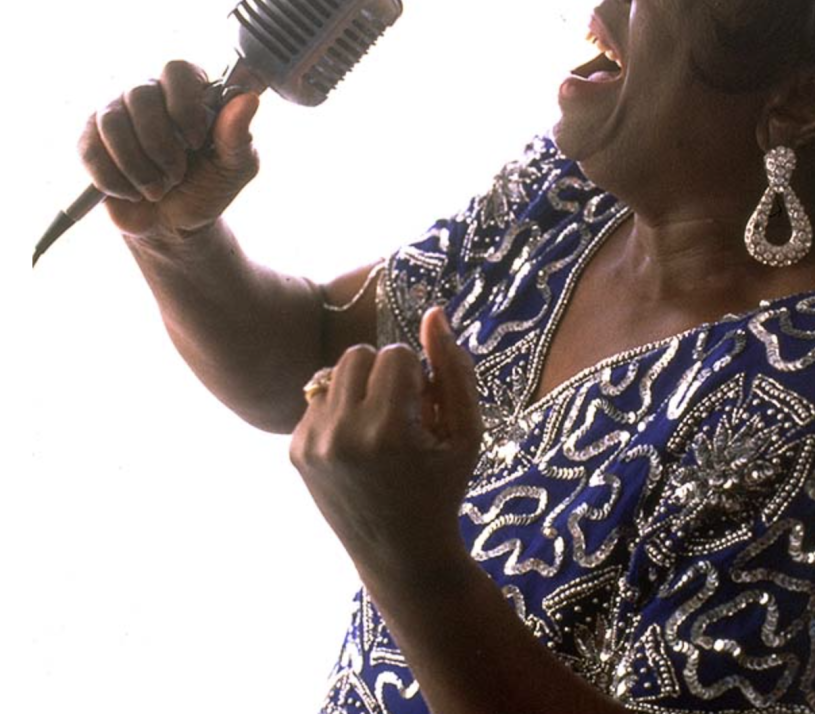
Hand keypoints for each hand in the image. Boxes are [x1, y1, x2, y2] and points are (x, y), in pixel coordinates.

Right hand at [77, 60, 259, 239]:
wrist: (175, 225)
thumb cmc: (208, 187)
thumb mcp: (235, 167)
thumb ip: (239, 135)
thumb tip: (249, 100)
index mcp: (189, 92)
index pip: (178, 70)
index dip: (184, 104)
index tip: (196, 141)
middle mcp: (150, 93)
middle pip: (141, 95)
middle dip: (161, 145)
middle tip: (177, 174)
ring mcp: (116, 114)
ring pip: (113, 122)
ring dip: (137, 165)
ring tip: (157, 189)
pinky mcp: (90, 140)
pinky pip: (91, 150)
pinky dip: (114, 179)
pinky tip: (133, 193)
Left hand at [289, 308, 482, 578]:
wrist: (400, 555)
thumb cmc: (443, 488)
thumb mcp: (466, 432)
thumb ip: (454, 369)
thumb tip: (435, 312)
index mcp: (388, 430)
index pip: (396, 355)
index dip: (418, 377)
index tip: (425, 412)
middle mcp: (342, 434)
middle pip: (359, 355)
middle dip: (384, 374)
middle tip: (402, 415)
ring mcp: (312, 444)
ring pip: (334, 373)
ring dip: (360, 388)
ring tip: (379, 426)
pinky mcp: (296, 451)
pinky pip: (317, 399)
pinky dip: (340, 412)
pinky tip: (357, 446)